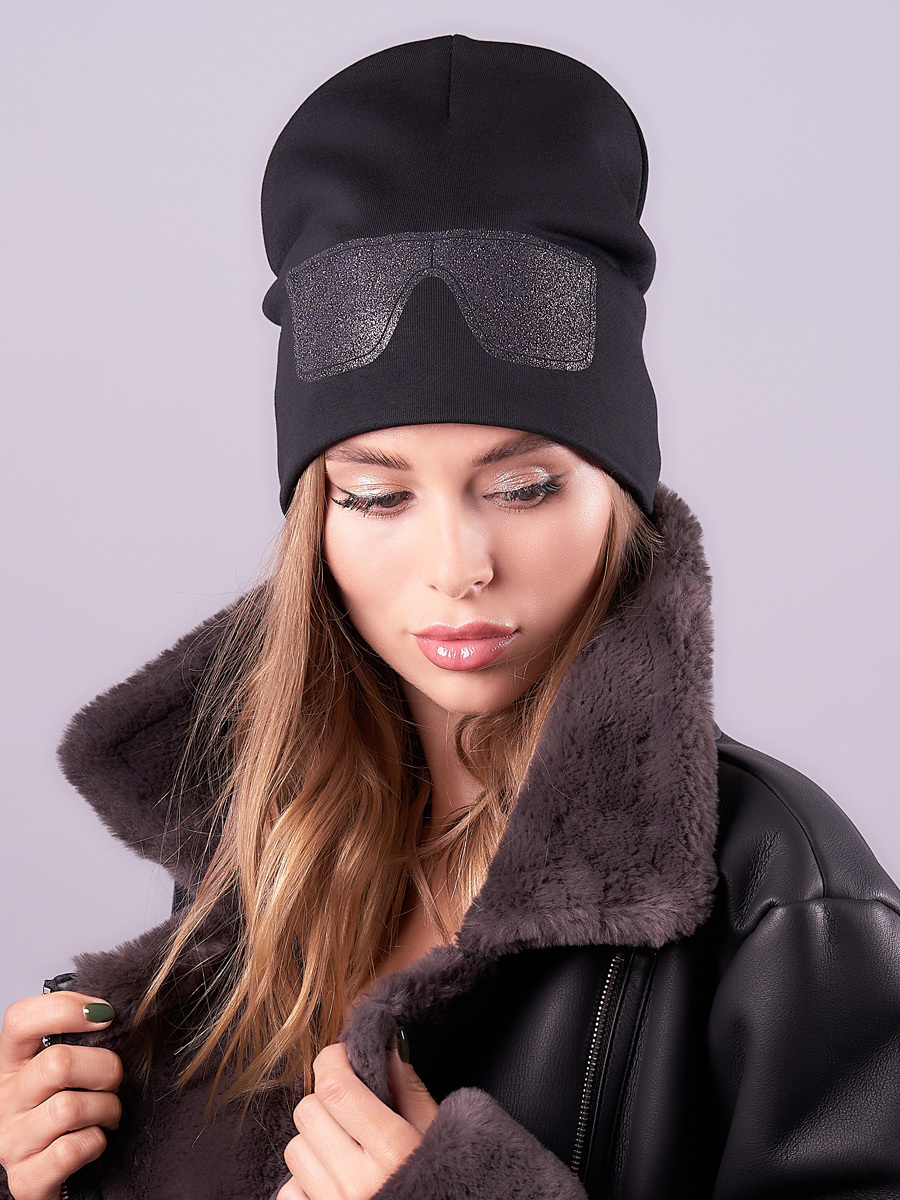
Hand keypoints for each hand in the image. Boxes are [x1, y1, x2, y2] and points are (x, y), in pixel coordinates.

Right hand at [0, 992, 122, 1199]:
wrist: (50, 1171)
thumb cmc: (63, 1109)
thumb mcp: (62, 1070)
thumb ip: (77, 1039)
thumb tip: (107, 1010)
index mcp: (11, 1063)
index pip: (21, 1019)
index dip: (66, 1008)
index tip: (104, 1015)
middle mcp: (4, 1099)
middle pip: (59, 1063)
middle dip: (105, 1067)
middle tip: (113, 1080)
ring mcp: (11, 1140)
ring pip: (69, 1107)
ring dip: (106, 1108)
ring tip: (107, 1112)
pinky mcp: (26, 1178)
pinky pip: (72, 1149)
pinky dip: (96, 1142)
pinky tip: (93, 1139)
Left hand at [277, 1036, 438, 1199]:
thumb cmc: (440, 1183)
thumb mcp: (436, 1135)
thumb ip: (408, 1088)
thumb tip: (386, 1042)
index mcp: (392, 1150)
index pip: (335, 1087)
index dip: (331, 1061)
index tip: (342, 1057)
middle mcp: (358, 1181)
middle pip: (308, 1112)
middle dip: (326, 1102)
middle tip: (349, 1110)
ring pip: (294, 1148)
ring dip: (315, 1143)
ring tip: (344, 1152)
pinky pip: (288, 1190)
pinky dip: (305, 1183)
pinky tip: (333, 1184)